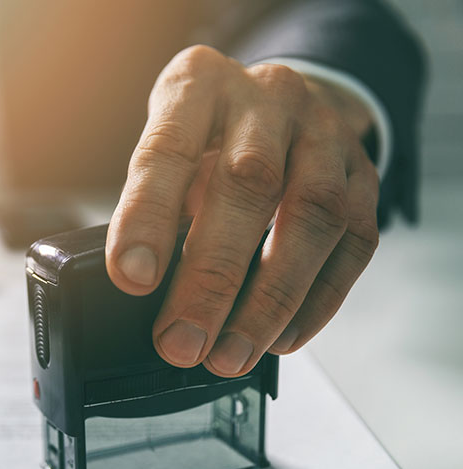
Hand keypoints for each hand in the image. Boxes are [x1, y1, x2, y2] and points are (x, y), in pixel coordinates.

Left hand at [106, 45, 379, 376]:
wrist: (280, 105)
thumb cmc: (205, 138)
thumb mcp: (164, 151)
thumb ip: (154, 206)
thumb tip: (141, 292)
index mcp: (199, 85)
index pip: (170, 148)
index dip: (149, 216)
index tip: (132, 279)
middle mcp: (268, 98)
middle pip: (248, 184)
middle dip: (212, 278)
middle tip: (181, 342)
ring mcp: (325, 134)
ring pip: (312, 216)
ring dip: (270, 300)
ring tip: (230, 355)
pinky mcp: (364, 176)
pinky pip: (353, 243)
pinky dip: (317, 301)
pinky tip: (281, 339)